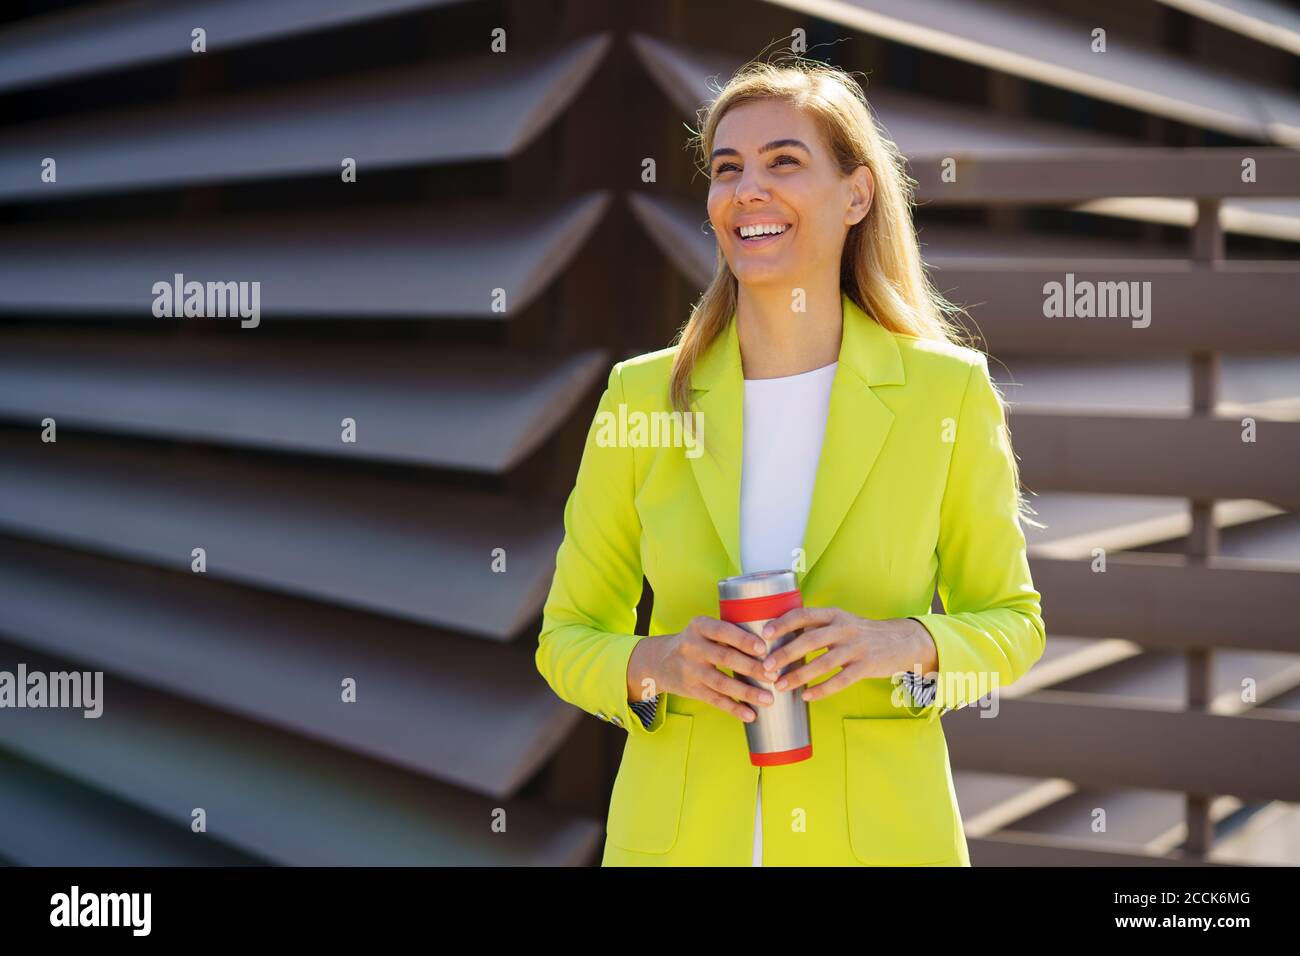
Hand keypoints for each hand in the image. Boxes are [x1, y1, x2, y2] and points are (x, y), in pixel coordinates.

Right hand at [630, 617, 775, 721]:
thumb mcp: (705, 629)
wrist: (661, 661)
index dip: (743, 640)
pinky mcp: (691, 690)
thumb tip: (774, 641)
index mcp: (699, 626)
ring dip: (747, 692)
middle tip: (774, 676)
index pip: (722, 632)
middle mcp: (692, 647)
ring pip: (721, 683)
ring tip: (769, 699)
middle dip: (751, 668)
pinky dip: (734, 708)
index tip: (764, 648)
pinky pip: (715, 700)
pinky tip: (751, 715)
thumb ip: (730, 632)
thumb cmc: (698, 642)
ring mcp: (690, 670)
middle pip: (725, 658)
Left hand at [757, 607, 936, 702]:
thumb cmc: (859, 633)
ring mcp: (856, 648)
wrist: (900, 641)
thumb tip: (777, 637)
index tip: (763, 634)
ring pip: (823, 663)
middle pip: (810, 640)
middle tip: (766, 667)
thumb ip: (815, 626)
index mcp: (833, 614)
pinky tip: (806, 696)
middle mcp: (844, 628)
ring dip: (799, 675)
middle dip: (785, 653)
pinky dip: (822, 689)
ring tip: (780, 686)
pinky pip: (840, 680)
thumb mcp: (840, 621)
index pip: (804, 615)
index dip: (782, 623)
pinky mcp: (866, 666)